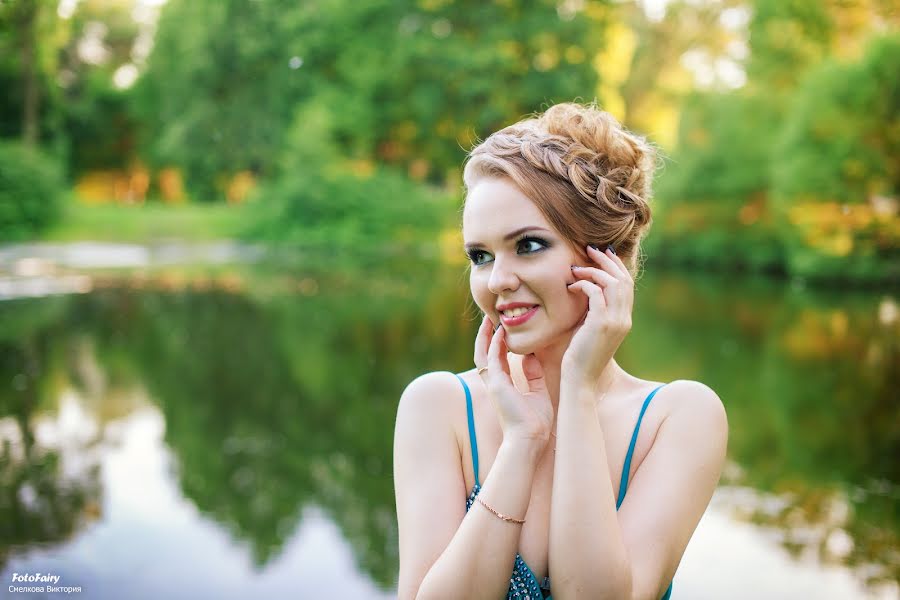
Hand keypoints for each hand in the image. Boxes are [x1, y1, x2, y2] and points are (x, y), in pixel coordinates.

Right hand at [473, 316, 553, 444]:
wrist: (531, 439)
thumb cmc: (535, 422)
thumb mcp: (538, 393)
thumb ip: (534, 375)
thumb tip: (531, 356)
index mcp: (503, 387)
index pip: (496, 360)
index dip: (497, 344)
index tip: (501, 329)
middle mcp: (495, 384)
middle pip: (483, 354)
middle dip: (484, 336)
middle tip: (489, 319)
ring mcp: (493, 384)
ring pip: (482, 354)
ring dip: (485, 336)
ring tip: (489, 320)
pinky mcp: (496, 384)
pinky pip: (492, 359)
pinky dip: (494, 344)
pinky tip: (499, 332)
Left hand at [563, 245, 634, 393]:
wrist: (579, 379)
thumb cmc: (579, 356)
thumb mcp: (590, 329)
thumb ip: (593, 311)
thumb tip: (585, 289)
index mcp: (623, 320)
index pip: (626, 285)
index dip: (615, 266)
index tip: (601, 254)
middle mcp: (624, 319)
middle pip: (623, 279)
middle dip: (607, 260)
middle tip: (589, 249)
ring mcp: (615, 321)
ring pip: (613, 283)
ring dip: (595, 269)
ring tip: (577, 266)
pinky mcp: (601, 324)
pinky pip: (596, 292)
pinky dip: (585, 283)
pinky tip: (572, 284)